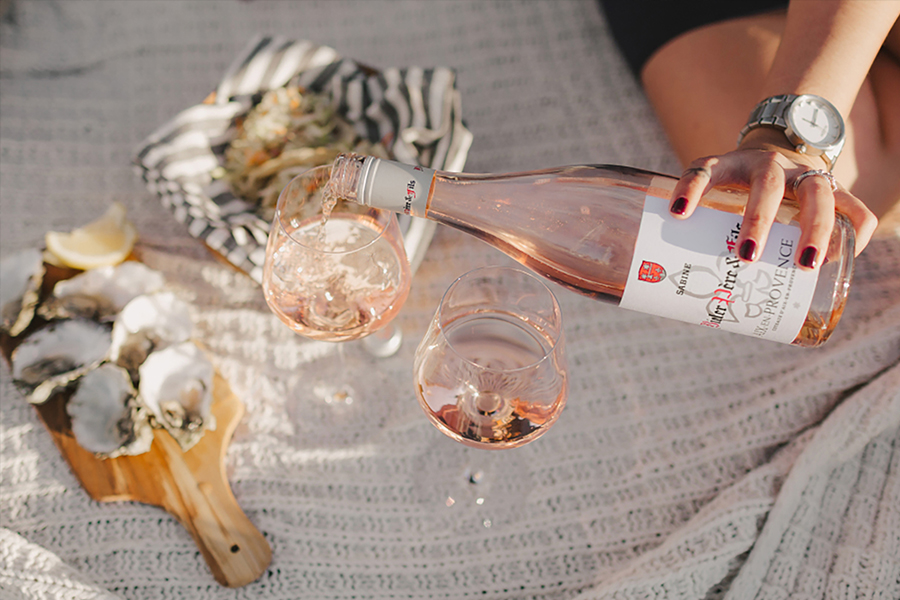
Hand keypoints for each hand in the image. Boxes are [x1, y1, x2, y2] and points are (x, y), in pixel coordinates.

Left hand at [668, 128, 877, 269]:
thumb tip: (666, 288)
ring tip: (805, 265)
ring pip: (818, 193)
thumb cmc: (735, 189)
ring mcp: (805, 173)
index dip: (691, 188)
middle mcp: (769, 164)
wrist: (779, 150)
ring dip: (815, 228)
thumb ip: (693, 230)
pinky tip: (841, 260)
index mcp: (729, 165)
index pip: (705, 170)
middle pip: (767, 182)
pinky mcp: (836, 189)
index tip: (677, 213)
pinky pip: (856, 209)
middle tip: (746, 256)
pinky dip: (855, 233)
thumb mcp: (712, 196)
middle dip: (758, 219)